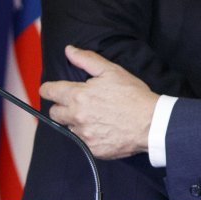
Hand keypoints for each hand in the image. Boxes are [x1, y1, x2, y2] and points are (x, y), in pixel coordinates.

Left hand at [40, 45, 158, 158]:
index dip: (49, 89)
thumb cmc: (133, 95)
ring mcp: (83, 134)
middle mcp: (76, 116)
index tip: (54, 90)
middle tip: (79, 103)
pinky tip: (103, 128)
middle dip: (62, 106)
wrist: (151, 123)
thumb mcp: (112, 71)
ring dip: (76, 122)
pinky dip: (89, 135)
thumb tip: (69, 50)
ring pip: (68, 127)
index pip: (48, 92)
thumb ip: (87, 60)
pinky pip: (82, 142)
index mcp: (78, 95)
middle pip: (54, 112)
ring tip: (95, 116)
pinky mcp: (92, 149)